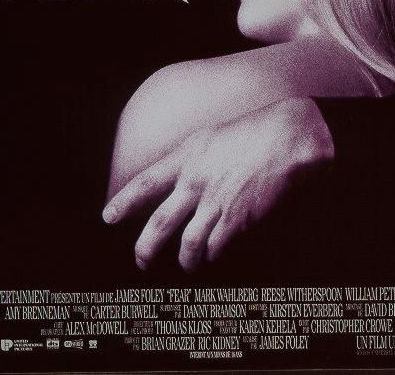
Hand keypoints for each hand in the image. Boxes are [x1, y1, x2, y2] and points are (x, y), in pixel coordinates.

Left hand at [103, 97, 333, 271]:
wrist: (287, 137)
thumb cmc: (253, 131)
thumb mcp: (211, 137)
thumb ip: (191, 160)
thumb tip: (179, 182)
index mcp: (187, 157)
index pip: (145, 182)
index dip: (123, 202)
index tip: (108, 217)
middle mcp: (195, 181)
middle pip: (158, 224)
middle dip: (144, 248)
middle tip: (141, 260)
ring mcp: (215, 202)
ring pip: (187, 244)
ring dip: (185, 259)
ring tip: (186, 264)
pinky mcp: (238, 219)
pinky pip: (216, 247)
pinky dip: (212, 254)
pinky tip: (214, 254)